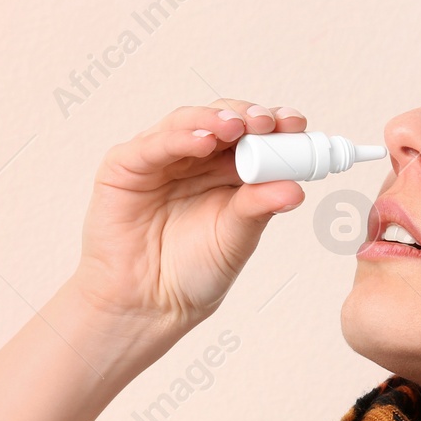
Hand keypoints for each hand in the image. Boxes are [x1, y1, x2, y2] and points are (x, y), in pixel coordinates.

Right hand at [73, 100, 306, 333]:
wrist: (149, 304)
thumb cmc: (192, 272)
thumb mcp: (235, 238)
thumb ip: (258, 208)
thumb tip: (295, 189)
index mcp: (226, 171)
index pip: (253, 136)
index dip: (274, 125)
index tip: (296, 125)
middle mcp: (194, 158)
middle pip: (222, 120)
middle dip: (247, 116)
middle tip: (267, 122)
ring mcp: (159, 158)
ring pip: (187, 122)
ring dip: (214, 119)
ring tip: (236, 127)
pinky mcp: (124, 166)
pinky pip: (152, 145)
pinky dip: (179, 138)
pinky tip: (203, 140)